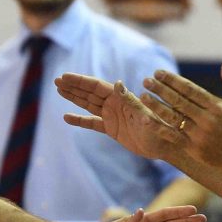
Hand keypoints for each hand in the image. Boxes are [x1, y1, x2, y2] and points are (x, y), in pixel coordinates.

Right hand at [55, 74, 180, 159]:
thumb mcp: (145, 114)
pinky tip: (66, 117)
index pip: (96, 86)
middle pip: (89, 93)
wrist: (165, 145)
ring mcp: (112, 116)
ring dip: (74, 98)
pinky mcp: (112, 129)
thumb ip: (130, 100)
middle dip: (73, 86)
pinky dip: (79, 120)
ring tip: (59, 90)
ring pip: (88, 104)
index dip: (80, 81)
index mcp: (121, 97)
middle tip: (56, 80)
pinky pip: (92, 123)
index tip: (65, 76)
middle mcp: (114, 104)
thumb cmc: (159, 129)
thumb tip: (117, 83)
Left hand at [141, 64, 221, 172]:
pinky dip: (158, 127)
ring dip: (156, 106)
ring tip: (143, 95)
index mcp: (215, 106)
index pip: (190, 89)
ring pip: (173, 117)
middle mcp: (206, 118)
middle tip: (146, 80)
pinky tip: (145, 119)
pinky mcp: (192, 147)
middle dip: (161, 89)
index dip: (173, 80)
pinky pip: (171, 135)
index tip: (158, 72)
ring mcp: (198, 133)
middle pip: (179, 101)